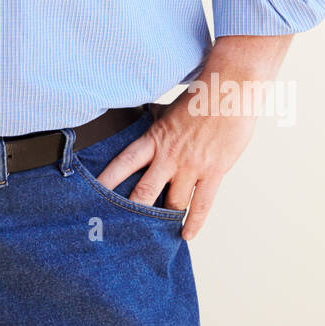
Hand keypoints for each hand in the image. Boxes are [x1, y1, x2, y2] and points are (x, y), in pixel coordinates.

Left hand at [95, 95, 256, 239]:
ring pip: (172, 202)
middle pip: (144, 191)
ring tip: (153, 233)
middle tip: (120, 225)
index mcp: (155, 138)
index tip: (93, 196)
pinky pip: (202, 205)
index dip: (107, 181)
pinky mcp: (214, 172)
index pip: (124, 162)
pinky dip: (194, 223)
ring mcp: (192, 166)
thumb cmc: (200, 97)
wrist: (231, 90)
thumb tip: (137, 123)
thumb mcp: (168, 109)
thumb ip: (153, 123)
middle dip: (131, 211)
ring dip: (163, 219)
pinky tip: (186, 235)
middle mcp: (169, 155)